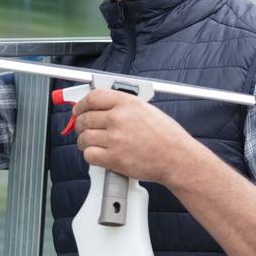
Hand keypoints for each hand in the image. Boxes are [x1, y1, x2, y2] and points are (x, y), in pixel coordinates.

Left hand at [72, 89, 200, 184]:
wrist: (176, 157)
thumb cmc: (166, 136)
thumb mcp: (146, 109)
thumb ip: (123, 106)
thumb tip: (102, 107)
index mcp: (127, 103)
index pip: (93, 97)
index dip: (81, 104)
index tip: (78, 109)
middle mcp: (119, 118)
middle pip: (85, 118)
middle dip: (80, 124)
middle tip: (83, 128)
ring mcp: (115, 138)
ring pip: (84, 137)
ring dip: (84, 141)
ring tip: (91, 143)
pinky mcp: (114, 158)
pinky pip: (89, 155)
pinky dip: (90, 155)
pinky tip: (98, 154)